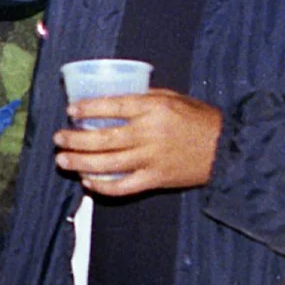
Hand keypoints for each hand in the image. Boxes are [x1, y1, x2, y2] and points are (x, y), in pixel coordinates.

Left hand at [53, 89, 222, 195]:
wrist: (225, 149)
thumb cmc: (198, 119)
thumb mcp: (172, 98)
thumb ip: (142, 99)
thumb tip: (110, 100)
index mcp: (153, 109)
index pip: (113, 106)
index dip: (88, 109)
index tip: (71, 111)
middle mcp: (149, 134)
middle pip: (103, 138)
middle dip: (75, 139)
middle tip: (58, 138)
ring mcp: (151, 159)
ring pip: (107, 164)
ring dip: (80, 163)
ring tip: (62, 160)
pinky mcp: (156, 179)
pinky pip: (123, 186)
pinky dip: (102, 186)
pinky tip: (88, 181)